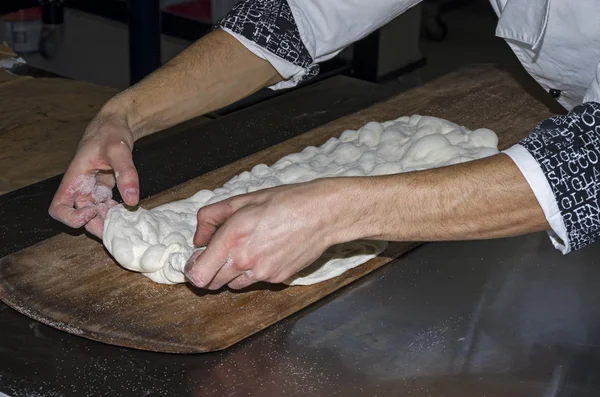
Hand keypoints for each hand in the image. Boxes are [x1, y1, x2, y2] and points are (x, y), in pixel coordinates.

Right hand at [48, 107, 139, 237]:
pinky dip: (116, 214)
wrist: (116, 125)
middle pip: (79, 218)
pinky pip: (106, 208)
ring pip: (95, 216)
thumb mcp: (119, 150)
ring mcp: (91, 190)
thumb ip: (126, 173)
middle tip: (120, 228)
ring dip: (108, 222)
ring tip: (128, 223)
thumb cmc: (110, 132)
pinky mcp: (103, 190)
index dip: (72, 217)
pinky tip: (130, 213)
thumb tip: (132, 201)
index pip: (58, 208)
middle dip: (97, 226)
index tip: (93, 210)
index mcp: (74, 179)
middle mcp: (80, 188)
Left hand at [184, 180, 345, 289]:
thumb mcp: (242, 200)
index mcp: (231, 239)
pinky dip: (255, 272)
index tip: (198, 260)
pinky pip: (256, 282)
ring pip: (234, 285)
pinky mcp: (278, 279)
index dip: (193, 269)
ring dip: (232, 273)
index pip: (197, 275)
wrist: (321, 214)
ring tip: (247, 250)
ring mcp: (262, 274)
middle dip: (211, 271)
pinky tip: (267, 252)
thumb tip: (198, 239)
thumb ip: (211, 218)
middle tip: (221, 253)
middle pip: (212, 284)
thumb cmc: (284, 202)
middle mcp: (244, 261)